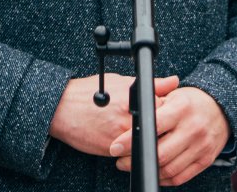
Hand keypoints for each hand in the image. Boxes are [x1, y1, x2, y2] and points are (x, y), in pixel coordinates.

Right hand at [50, 74, 178, 156]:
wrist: (62, 109)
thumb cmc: (89, 92)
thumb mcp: (120, 81)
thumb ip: (151, 83)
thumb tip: (174, 81)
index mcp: (133, 99)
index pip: (166, 108)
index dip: (170, 111)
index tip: (169, 111)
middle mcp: (128, 118)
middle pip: (159, 128)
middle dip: (162, 128)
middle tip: (158, 124)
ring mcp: (120, 136)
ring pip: (146, 143)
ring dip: (148, 140)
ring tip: (142, 131)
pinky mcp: (111, 150)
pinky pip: (131, 154)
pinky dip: (134, 149)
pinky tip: (130, 141)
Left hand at [112, 85, 228, 186]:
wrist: (222, 109)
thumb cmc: (191, 102)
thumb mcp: (173, 95)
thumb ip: (153, 103)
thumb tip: (128, 113)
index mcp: (182, 108)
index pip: (153, 127)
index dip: (131, 139)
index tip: (115, 146)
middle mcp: (193, 128)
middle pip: (160, 153)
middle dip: (134, 160)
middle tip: (120, 159)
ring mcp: (201, 146)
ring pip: (169, 169)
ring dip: (147, 170)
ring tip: (133, 164)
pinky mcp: (205, 160)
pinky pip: (180, 177)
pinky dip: (164, 178)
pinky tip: (153, 170)